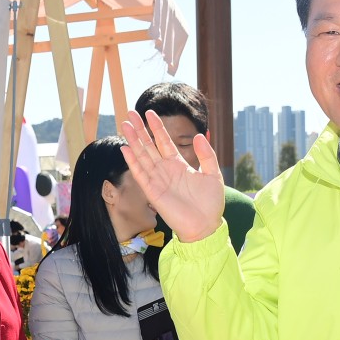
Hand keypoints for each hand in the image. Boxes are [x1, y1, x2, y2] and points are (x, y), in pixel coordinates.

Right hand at [119, 111, 226, 242]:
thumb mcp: (213, 174)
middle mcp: (165, 170)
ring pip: (142, 156)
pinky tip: (125, 149)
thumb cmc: (210, 203)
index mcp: (178, 165)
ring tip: (126, 124)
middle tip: (130, 113)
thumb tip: (198, 135)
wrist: (205, 226)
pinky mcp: (153, 192)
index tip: (149, 113)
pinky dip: (133, 162)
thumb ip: (207, 155)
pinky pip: (141, 174)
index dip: (156, 127)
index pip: (164, 142)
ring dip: (133, 141)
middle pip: (149, 146)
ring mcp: (158, 180)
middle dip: (140, 130)